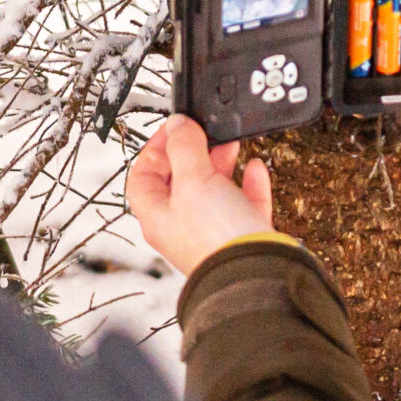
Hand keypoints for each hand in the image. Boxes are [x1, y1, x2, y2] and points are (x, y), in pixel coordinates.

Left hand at [125, 114, 272, 276]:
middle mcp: (182, 226)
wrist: (258, 275)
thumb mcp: (193, 180)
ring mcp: (213, 231)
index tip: (174, 127)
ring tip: (231, 143)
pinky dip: (248, 182)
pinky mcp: (242, 236)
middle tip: (205, 132)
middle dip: (193, 151)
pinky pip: (243, 202)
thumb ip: (184, 147)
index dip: (155, 147)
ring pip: (213, 189)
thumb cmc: (217, 238)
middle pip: (179, 180)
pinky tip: (255, 168)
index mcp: (157, 215)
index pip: (143, 175)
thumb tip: (177, 125)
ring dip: (221, 162)